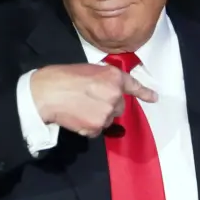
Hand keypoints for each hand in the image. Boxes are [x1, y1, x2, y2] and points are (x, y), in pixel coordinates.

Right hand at [30, 62, 157, 136]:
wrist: (45, 94)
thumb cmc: (62, 77)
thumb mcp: (89, 69)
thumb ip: (105, 78)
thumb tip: (110, 89)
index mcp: (113, 77)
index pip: (133, 86)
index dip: (144, 93)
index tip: (154, 98)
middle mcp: (115, 95)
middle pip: (119, 106)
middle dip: (108, 104)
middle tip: (89, 100)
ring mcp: (107, 113)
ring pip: (109, 119)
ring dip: (99, 116)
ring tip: (80, 107)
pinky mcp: (97, 127)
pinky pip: (98, 130)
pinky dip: (90, 126)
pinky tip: (77, 117)